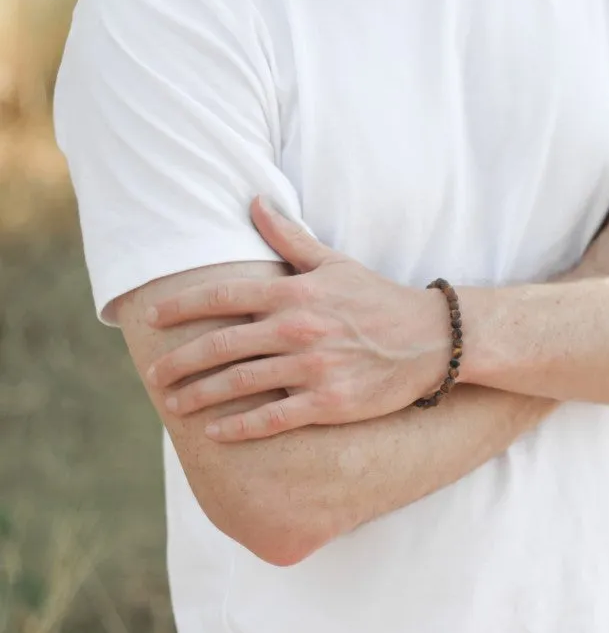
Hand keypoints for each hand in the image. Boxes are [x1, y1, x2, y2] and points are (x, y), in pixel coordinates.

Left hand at [144, 198, 452, 440]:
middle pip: (221, 345)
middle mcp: (298, 329)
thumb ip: (289, 237)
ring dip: (199, 396)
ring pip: (239, 383)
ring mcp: (313, 367)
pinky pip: (273, 417)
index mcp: (296, 292)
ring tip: (174, 404)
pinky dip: (239, 427)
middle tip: (154, 374)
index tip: (152, 317)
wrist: (432, 340)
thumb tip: (255, 200)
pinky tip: (216, 432)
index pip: (223, 296)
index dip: (181, 306)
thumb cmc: (379, 300)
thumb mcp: (335, 263)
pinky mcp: (328, 402)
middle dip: (180, 361)